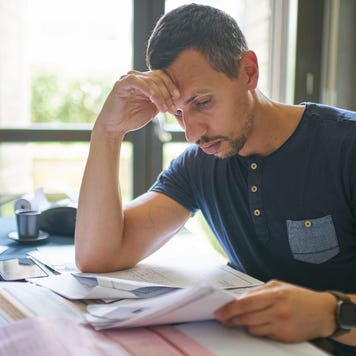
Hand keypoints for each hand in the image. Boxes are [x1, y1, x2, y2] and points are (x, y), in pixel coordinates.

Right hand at [95, 69, 179, 137]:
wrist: (115, 128)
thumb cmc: (132, 119)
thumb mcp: (153, 108)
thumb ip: (162, 100)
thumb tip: (178, 98)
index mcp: (145, 81)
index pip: (162, 77)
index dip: (172, 86)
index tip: (179, 99)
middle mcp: (137, 77)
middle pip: (158, 78)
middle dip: (168, 93)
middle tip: (173, 108)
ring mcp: (128, 78)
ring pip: (150, 80)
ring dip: (160, 95)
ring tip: (165, 109)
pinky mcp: (121, 84)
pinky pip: (137, 81)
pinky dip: (148, 89)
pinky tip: (154, 100)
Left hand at [214, 280, 335, 342]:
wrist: (324, 313)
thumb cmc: (300, 297)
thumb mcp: (279, 286)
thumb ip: (258, 291)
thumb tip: (240, 298)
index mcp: (275, 295)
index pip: (245, 304)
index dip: (229, 309)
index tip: (219, 312)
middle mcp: (277, 311)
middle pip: (246, 318)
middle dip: (231, 319)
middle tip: (222, 319)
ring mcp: (281, 326)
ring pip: (252, 329)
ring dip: (244, 324)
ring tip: (241, 320)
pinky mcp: (284, 338)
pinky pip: (263, 336)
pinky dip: (258, 330)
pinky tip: (258, 324)